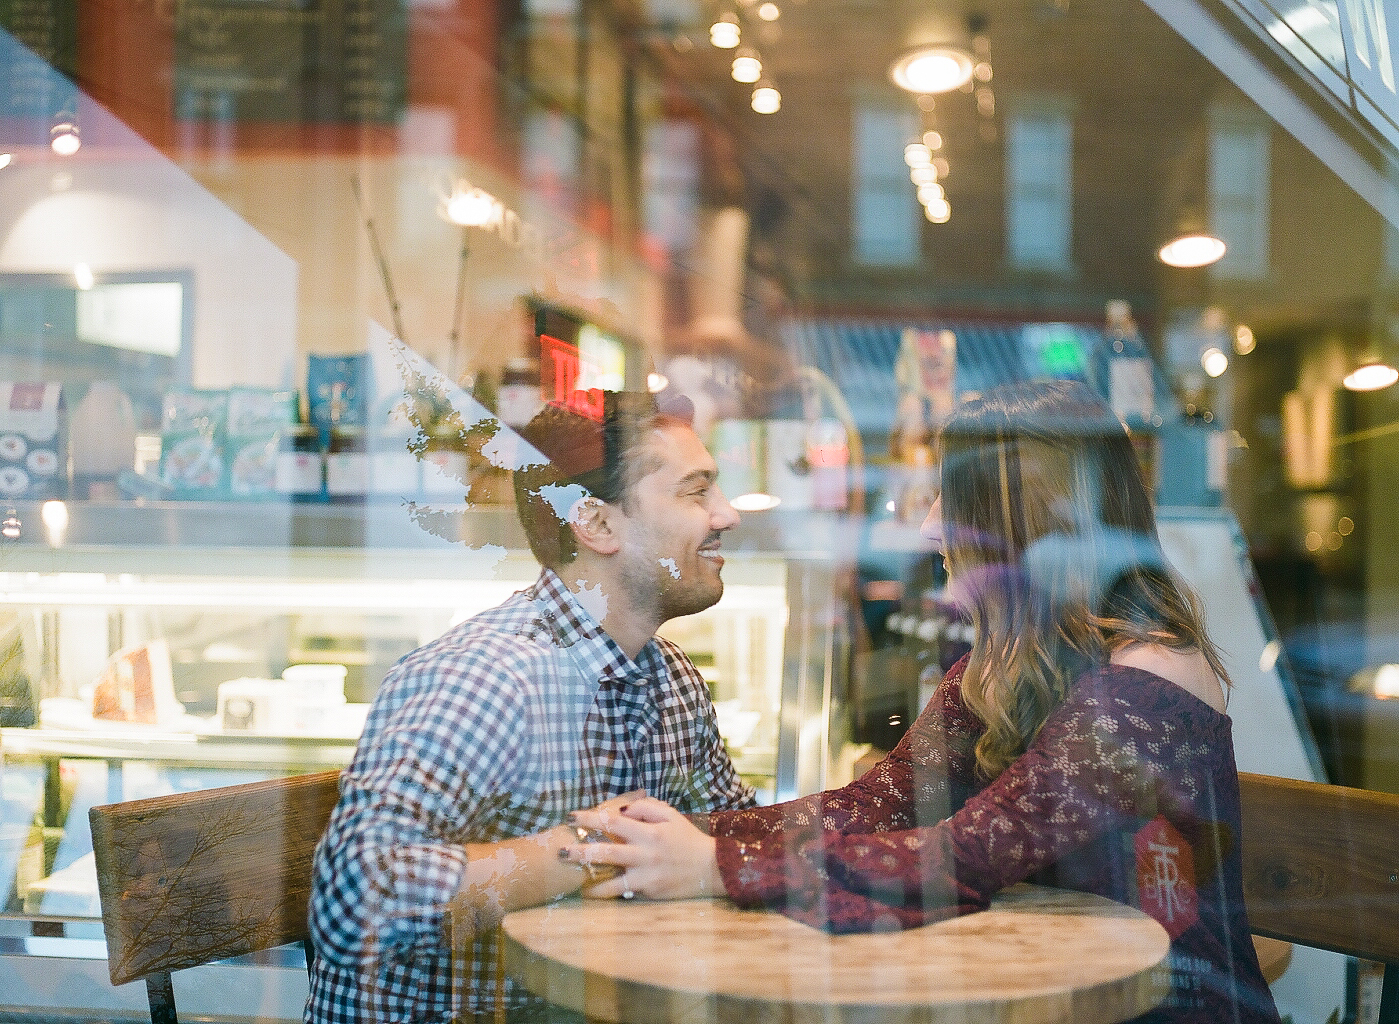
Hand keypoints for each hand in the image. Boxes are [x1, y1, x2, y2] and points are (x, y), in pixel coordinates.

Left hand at [562, 798, 722, 901]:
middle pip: (607, 852)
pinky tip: (592, 892)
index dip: (590, 819)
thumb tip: (621, 810)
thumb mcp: (670, 815)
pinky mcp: (649, 892)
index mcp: (649, 832)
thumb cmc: (686, 838)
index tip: (571, 817)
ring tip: (573, 879)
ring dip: (590, 878)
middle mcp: (645, 854)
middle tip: (560, 851)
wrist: (710, 869)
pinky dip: (607, 892)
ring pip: (612, 879)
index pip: (613, 822)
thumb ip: (645, 808)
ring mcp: (647, 876)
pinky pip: (624, 892)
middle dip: (581, 851)